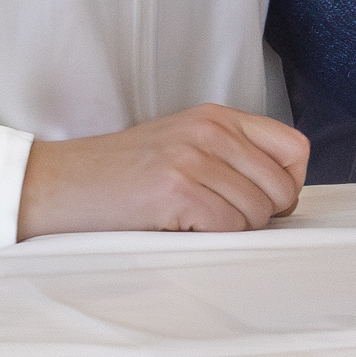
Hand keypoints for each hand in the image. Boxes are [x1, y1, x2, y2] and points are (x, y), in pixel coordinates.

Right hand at [17, 105, 308, 237]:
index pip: (295, 148)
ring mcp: (193, 157)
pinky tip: (177, 228)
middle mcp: (210, 130)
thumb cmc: (121, 177)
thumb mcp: (183, 148)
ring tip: (190, 222)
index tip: (260, 202)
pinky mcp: (177, 188)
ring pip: (257, 213)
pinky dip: (209, 239)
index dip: (287, 185)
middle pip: (283, 188)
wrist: (59, 184)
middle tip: (219, 220)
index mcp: (217, 117)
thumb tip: (285, 197)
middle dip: (261, 216)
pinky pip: (228, 228)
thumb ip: (231, 158)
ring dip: (231, 231)